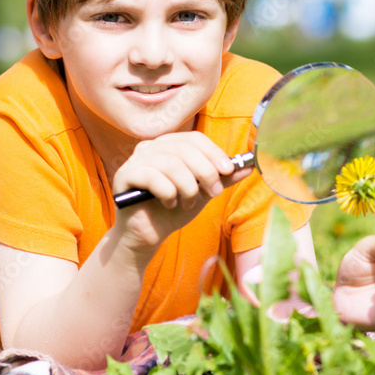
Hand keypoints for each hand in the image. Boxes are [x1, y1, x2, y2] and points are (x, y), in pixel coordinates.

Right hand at [111, 132, 251, 253]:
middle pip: (184, 149)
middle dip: (206, 172)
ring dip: (187, 186)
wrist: (148, 235)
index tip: (229, 170)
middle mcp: (150, 147)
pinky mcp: (124, 176)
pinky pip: (152, 177)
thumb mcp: (203, 191)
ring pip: (171, 163)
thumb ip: (223, 178)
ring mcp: (135, 160)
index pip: (194, 139)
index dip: (214, 153)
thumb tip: (249, 166)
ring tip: (188, 202)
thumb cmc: (174, 209)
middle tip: (214, 193)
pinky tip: (169, 204)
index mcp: (169, 145)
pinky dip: (168, 192)